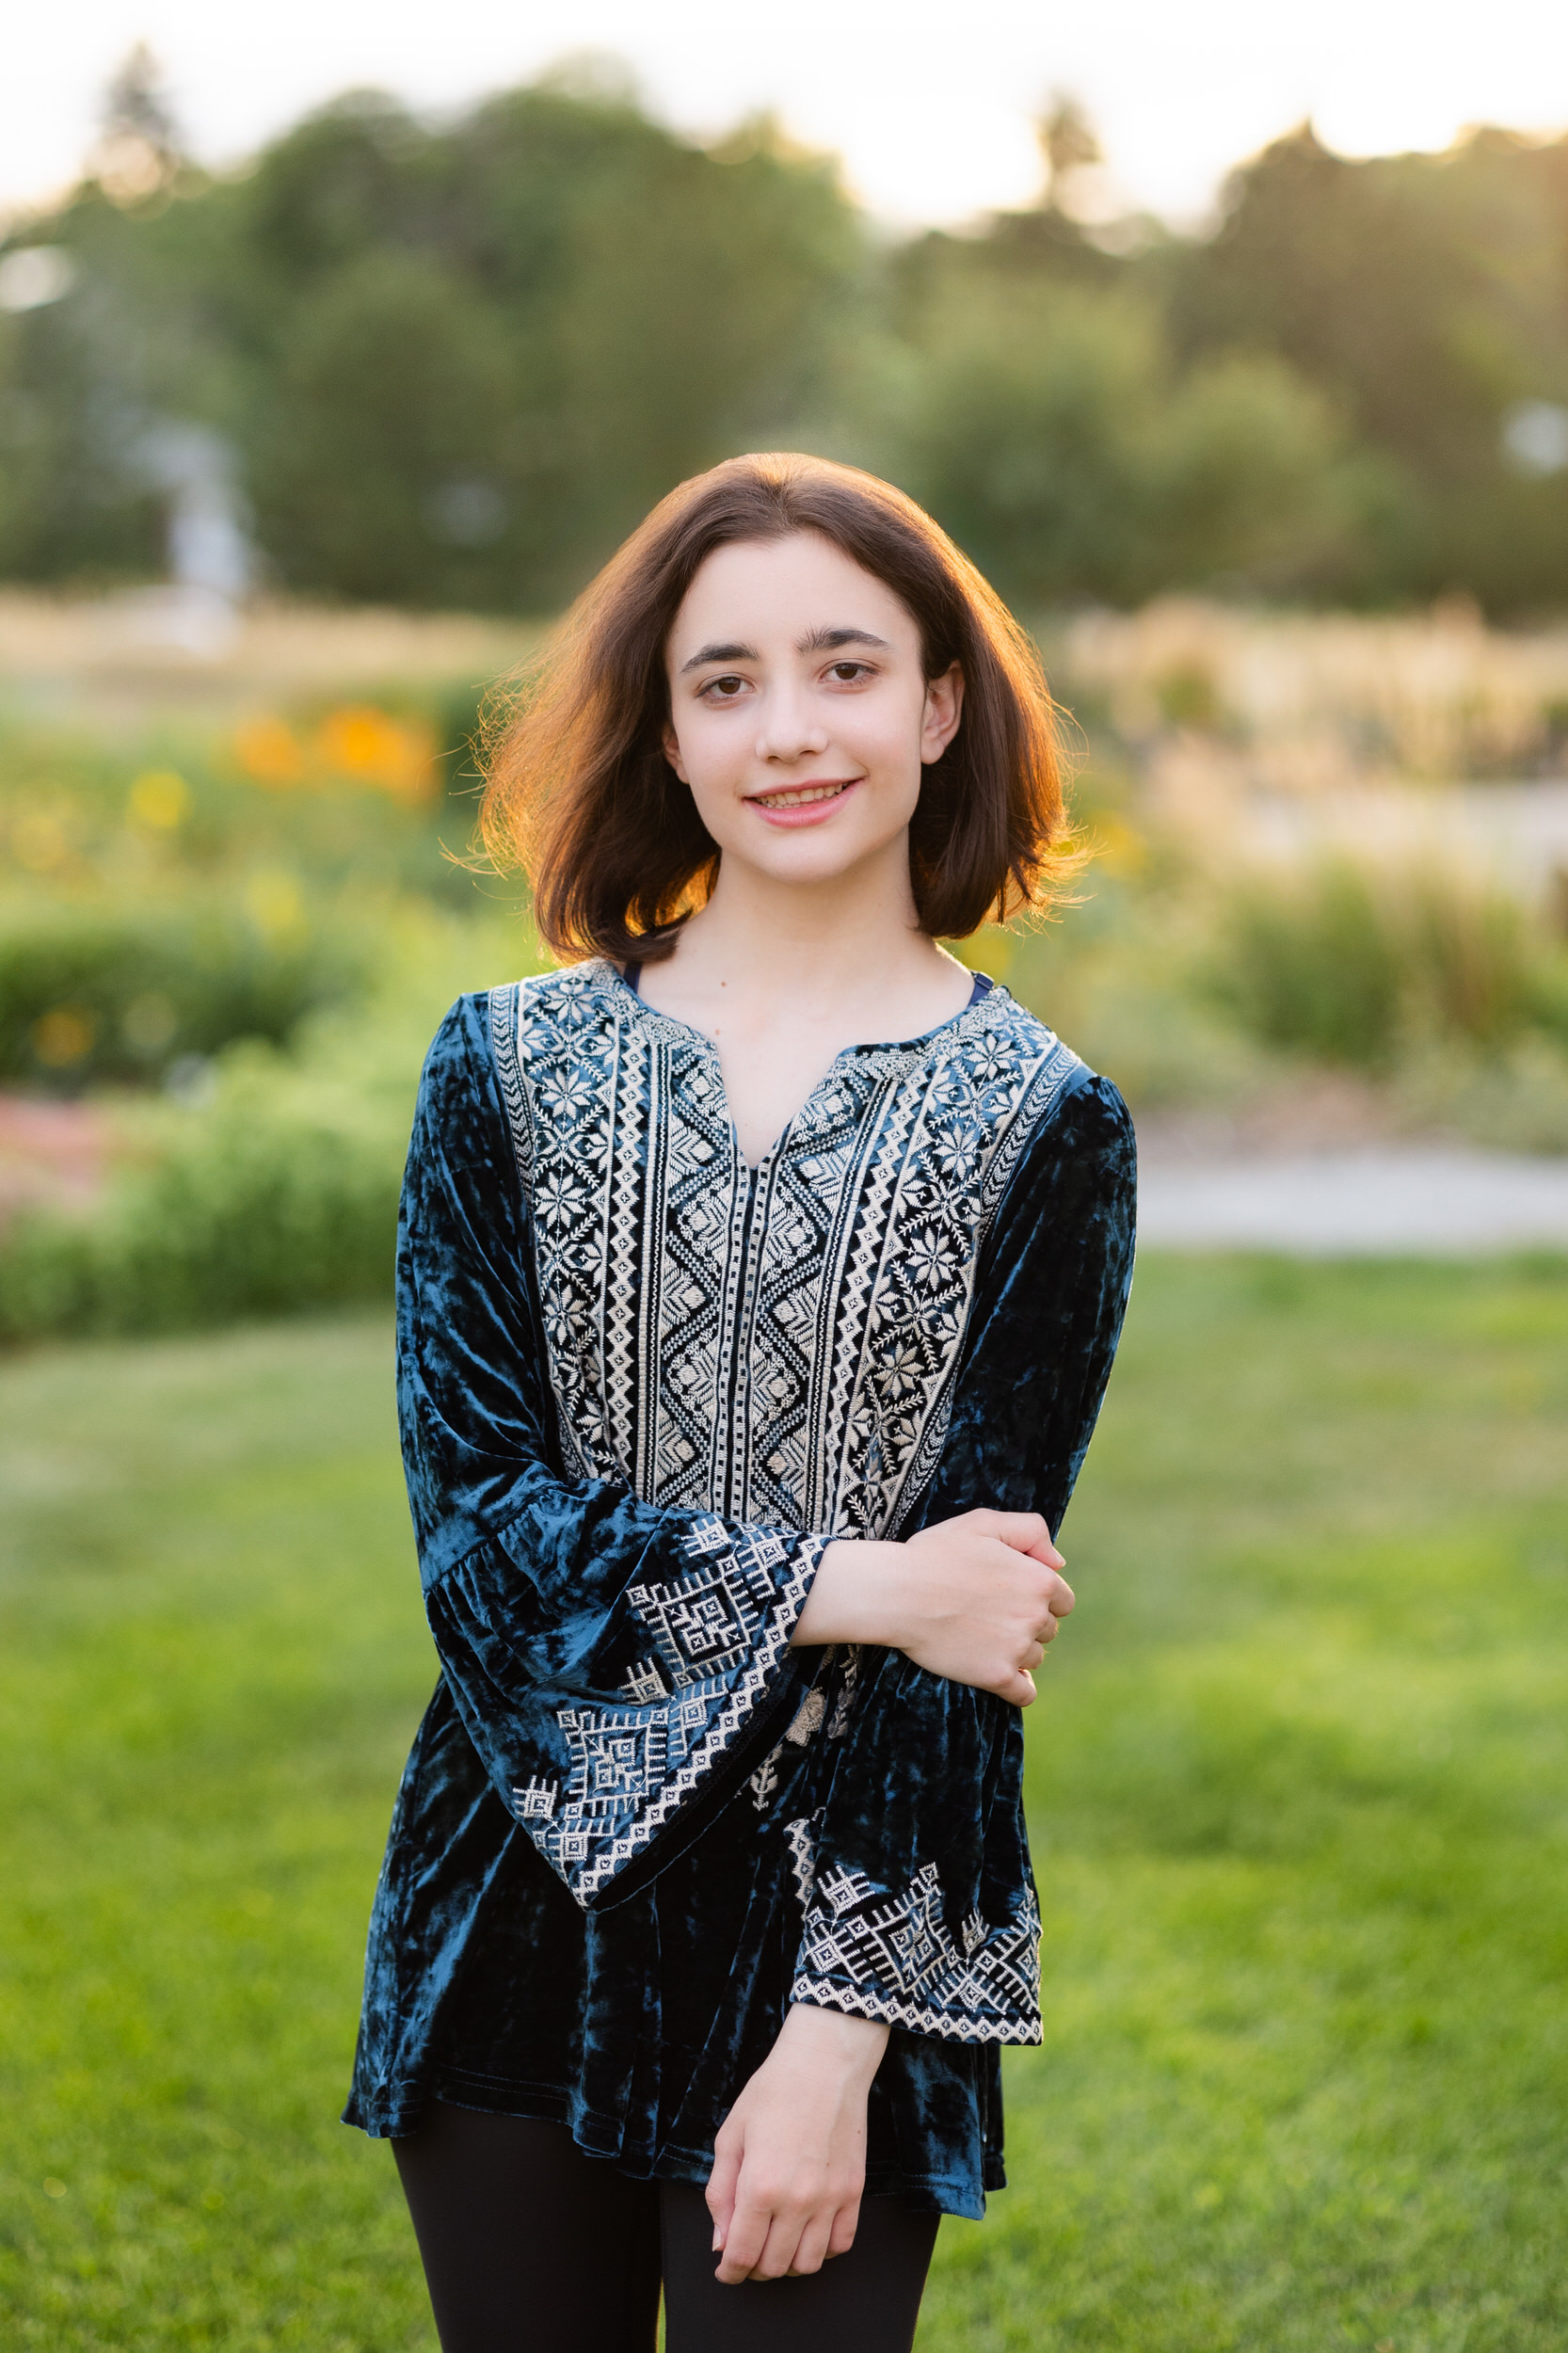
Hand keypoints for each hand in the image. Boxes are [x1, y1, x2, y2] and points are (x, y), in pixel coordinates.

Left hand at [705, 2004, 888, 2282]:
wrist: (823, 2064)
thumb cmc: (772, 2093)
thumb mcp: (731, 2137)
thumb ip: (720, 2194)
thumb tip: (721, 2243)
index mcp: (760, 2185)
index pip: (742, 2255)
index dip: (730, 2272)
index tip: (726, 2272)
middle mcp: (797, 2199)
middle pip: (774, 2266)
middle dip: (754, 2269)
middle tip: (747, 2254)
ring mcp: (830, 2198)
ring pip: (808, 2264)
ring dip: (787, 2264)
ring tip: (776, 2245)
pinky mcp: (854, 2191)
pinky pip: (840, 2244)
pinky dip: (822, 2250)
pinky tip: (807, 2234)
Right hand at [792, 1511, 1072, 1705]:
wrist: (898, 1594)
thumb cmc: (936, 1554)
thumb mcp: (983, 1522)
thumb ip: (1030, 1531)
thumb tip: (1058, 1562)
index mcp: (1039, 1580)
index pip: (1062, 1600)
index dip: (1039, 1597)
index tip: (1012, 1596)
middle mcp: (1035, 1617)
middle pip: (1048, 1629)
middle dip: (1026, 1623)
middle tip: (990, 1614)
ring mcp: (1017, 1649)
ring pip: (1034, 1658)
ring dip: (1017, 1651)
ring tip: (983, 1638)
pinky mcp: (996, 1676)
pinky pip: (1024, 1693)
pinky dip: (1017, 1688)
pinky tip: (1000, 1675)